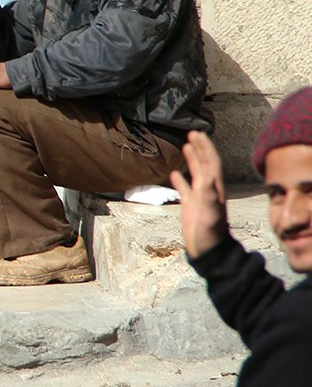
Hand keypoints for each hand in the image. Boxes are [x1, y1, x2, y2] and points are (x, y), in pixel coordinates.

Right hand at [171, 131, 229, 258]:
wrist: (208, 252)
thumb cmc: (209, 235)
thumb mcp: (210, 216)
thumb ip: (210, 198)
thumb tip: (210, 178)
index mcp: (213, 190)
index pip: (211, 163)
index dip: (205, 148)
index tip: (198, 134)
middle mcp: (208, 191)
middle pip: (205, 164)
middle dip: (200, 148)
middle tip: (192, 133)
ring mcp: (199, 198)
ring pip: (196, 174)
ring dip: (192, 160)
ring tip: (186, 146)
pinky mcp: (190, 207)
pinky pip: (185, 189)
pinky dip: (180, 180)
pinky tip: (173, 174)